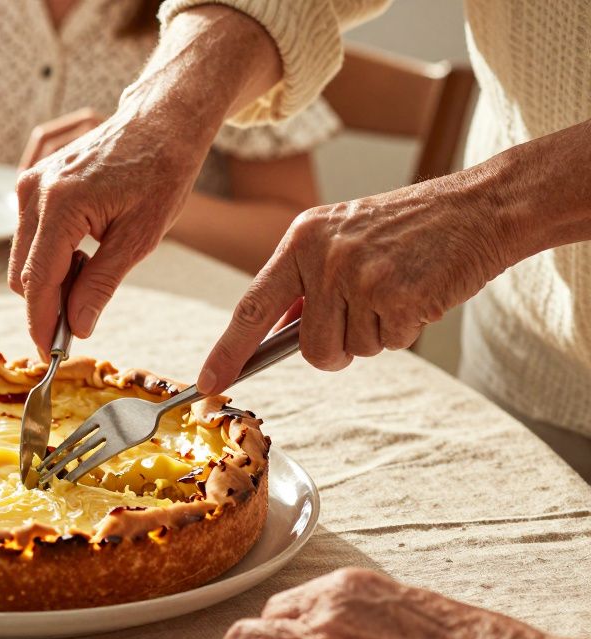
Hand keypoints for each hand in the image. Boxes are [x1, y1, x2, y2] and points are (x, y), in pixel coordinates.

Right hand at [9, 98, 218, 353]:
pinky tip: (86, 250)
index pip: (38, 281)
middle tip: (87, 313)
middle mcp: (35, 192)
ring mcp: (30, 185)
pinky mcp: (33, 184)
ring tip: (96, 268)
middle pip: (23, 274)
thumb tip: (77, 326)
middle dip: (49, 303)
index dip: (42, 323)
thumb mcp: (140, 237)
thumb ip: (102, 284)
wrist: (160, 122)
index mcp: (62, 204)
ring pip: (24, 259)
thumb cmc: (160, 170)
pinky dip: (52, 256)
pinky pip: (31, 237)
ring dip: (53, 279)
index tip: (49, 354)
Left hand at [197, 177, 521, 394]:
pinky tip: (418, 294)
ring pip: (350, 350)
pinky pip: (389, 344)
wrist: (478, 208)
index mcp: (301, 238)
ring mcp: (359, 276)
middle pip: (308, 348)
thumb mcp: (342, 236)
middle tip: (367, 313)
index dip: (228, 350)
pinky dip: (405, 330)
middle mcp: (323, 257)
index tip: (208, 383)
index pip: (251, 306)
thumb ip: (307, 280)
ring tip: (396, 292)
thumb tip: (278, 332)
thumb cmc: (409, 229)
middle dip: (336, 348)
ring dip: (375, 336)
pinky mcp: (397, 296)